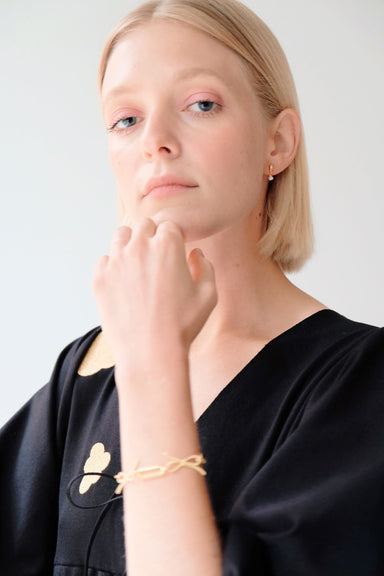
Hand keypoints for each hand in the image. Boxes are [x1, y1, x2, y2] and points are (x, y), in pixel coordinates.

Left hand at [93, 218, 216, 370]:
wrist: (151, 353)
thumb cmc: (182, 325)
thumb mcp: (209, 295)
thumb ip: (205, 267)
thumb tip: (195, 254)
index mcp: (167, 245)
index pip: (169, 225)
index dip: (174, 237)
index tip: (175, 250)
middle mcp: (139, 247)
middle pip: (144, 225)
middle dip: (152, 236)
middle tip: (157, 258)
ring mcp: (116, 262)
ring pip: (120, 236)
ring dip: (130, 244)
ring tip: (138, 265)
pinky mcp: (100, 279)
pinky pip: (105, 261)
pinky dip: (114, 266)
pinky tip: (124, 283)